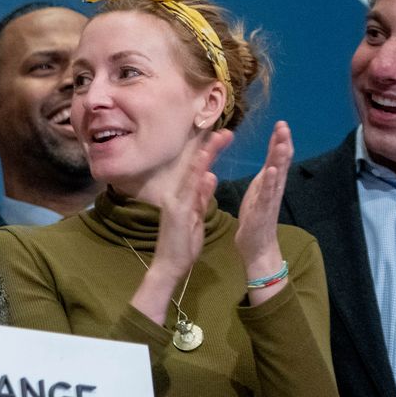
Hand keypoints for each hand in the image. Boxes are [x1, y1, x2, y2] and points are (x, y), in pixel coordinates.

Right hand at [132, 129, 226, 325]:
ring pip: (192, 174)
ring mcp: (176, 201)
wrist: (169, 265)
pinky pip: (189, 193)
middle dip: (210, 148)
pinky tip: (205, 167)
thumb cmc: (183, 243)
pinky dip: (197, 179)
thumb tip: (210, 175)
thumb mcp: (197, 216)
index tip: (224, 137)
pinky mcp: (177, 211)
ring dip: (204, 156)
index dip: (211, 152)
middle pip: (196, 166)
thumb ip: (202, 195)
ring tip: (216, 140)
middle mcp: (178, 193)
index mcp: (185, 195)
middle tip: (225, 131)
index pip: (200, 169)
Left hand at [235, 121, 292, 296]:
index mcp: (269, 183)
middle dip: (283, 144)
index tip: (281, 123)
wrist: (256, 247)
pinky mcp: (263, 212)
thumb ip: (265, 177)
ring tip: (281, 142)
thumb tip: (271, 160)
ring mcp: (270, 200)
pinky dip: (271, 182)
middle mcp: (273, 189)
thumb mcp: (258, 192)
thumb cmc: (255, 219)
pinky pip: (268, 195)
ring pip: (277, 176)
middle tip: (284, 126)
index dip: (279, 141)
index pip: (276, 158)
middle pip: (281, 163)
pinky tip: (273, 170)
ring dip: (279, 158)